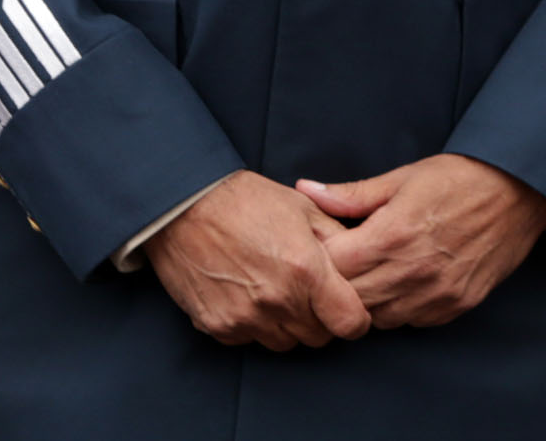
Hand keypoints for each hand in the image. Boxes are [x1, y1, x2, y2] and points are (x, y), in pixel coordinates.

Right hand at [143, 169, 369, 349]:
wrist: (186, 207)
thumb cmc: (248, 202)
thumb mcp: (305, 208)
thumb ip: (336, 239)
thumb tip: (359, 260)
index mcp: (306, 270)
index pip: (349, 322)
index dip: (356, 320)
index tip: (350, 310)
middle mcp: (277, 301)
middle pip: (317, 337)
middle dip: (321, 320)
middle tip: (311, 295)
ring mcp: (244, 318)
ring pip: (283, 343)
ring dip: (288, 326)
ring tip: (278, 293)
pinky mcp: (216, 326)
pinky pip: (249, 340)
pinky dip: (255, 326)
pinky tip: (249, 296)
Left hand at [296, 155, 545, 329]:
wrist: (521, 189)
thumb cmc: (460, 178)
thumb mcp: (403, 178)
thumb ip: (351, 194)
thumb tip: (305, 190)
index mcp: (391, 235)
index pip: (331, 269)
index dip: (320, 260)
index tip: (324, 248)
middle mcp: (411, 270)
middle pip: (349, 300)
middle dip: (339, 286)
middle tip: (345, 266)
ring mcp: (435, 293)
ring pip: (377, 318)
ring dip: (369, 301)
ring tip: (375, 274)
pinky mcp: (455, 304)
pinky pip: (411, 321)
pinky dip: (400, 308)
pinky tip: (404, 283)